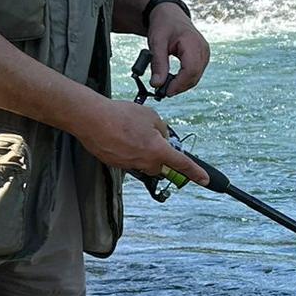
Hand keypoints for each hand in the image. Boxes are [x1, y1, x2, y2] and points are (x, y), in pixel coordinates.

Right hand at [77, 95, 208, 187]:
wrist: (91, 119)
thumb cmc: (120, 115)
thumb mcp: (150, 116)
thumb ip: (161, 129)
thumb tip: (161, 136)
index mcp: (157, 151)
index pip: (182, 164)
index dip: (195, 173)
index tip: (204, 180)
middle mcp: (144, 162)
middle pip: (161, 165)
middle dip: (161, 154)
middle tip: (153, 138)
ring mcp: (128, 165)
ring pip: (143, 162)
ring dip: (142, 150)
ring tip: (131, 132)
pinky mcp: (115, 164)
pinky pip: (128, 159)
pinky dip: (127, 149)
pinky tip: (120, 136)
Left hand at [147, 3, 209, 97]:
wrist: (170, 15)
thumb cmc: (163, 26)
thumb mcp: (156, 42)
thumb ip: (158, 64)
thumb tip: (156, 85)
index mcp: (193, 43)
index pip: (191, 69)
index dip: (179, 84)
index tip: (165, 92)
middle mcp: (203, 49)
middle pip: (195, 76)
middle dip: (179, 87)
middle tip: (161, 92)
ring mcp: (205, 53)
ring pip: (195, 77)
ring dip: (181, 85)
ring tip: (165, 86)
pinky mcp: (202, 57)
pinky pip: (195, 73)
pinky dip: (184, 80)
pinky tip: (172, 80)